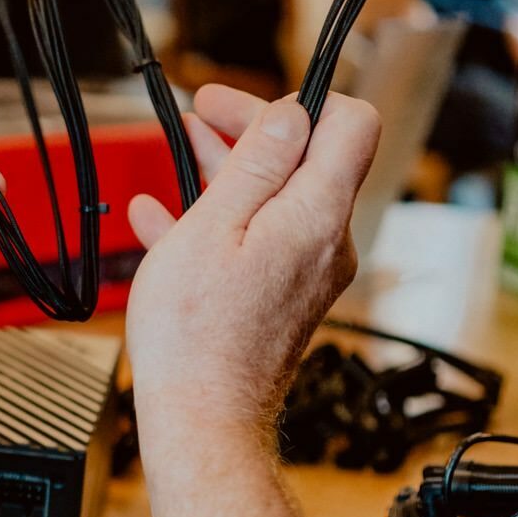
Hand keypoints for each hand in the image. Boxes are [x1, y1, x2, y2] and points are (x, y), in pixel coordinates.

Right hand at [123, 86, 380, 436]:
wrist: (202, 417)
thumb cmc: (196, 334)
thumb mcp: (213, 227)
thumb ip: (256, 163)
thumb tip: (290, 113)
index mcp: (316, 215)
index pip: (351, 125)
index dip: (303, 100)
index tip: (248, 103)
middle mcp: (326, 242)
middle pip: (310, 160)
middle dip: (255, 129)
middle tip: (201, 115)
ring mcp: (308, 273)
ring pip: (279, 199)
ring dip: (232, 170)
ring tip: (183, 150)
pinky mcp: (285, 298)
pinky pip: (261, 241)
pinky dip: (221, 219)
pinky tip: (166, 217)